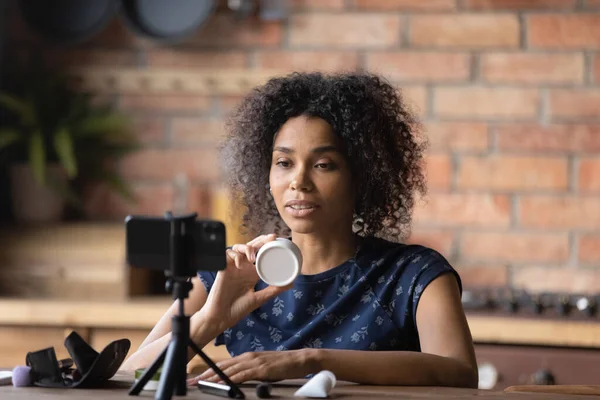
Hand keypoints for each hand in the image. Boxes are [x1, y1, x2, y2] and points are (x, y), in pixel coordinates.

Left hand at [187, 349, 318, 384]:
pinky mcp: (261, 368)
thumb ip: (251, 371)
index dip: (209, 370)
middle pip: (222, 366)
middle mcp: (248, 357)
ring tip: (201, 382)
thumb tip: (239, 379)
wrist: (300, 359)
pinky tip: (223, 382)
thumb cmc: (284, 365)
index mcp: (248, 356)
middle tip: (193, 381)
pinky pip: (242, 374)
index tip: (198, 378)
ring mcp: (254, 362)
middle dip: (206, 374)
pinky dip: (231, 378)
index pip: (224, 364)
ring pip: (229, 370)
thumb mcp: (264, 367)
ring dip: (213, 377)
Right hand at [198, 234, 291, 333]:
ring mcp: (233, 268)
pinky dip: (234, 255)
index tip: (277, 240)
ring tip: (253, 258)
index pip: (260, 254)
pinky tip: (240, 264)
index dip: (267, 245)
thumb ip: (273, 290)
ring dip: (247, 248)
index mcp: (252, 273)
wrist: (221, 317)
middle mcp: (243, 268)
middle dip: (260, 240)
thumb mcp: (259, 298)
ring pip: (238, 248)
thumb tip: (291, 284)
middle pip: (251, 247)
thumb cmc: (238, 309)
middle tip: (271, 238)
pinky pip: (227, 254)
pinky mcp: (223, 269)